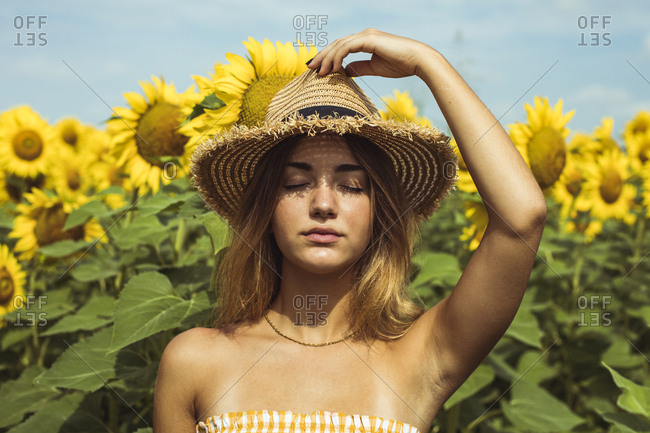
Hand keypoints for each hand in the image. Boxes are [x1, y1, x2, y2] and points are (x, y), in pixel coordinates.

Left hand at [307, 28, 436, 78]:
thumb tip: (345, 72)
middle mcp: (364, 35)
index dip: (328, 57)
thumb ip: (359, 68)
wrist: (418, 61)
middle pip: (336, 44)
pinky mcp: (369, 39)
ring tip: (319, 71)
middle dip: (322, 56)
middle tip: (309, 68)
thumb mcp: (375, 68)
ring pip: (339, 45)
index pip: (341, 47)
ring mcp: (366, 35)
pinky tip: (333, 69)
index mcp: (365, 40)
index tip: (317, 70)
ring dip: (327, 58)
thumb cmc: (401, 65)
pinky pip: (347, 47)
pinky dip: (338, 57)